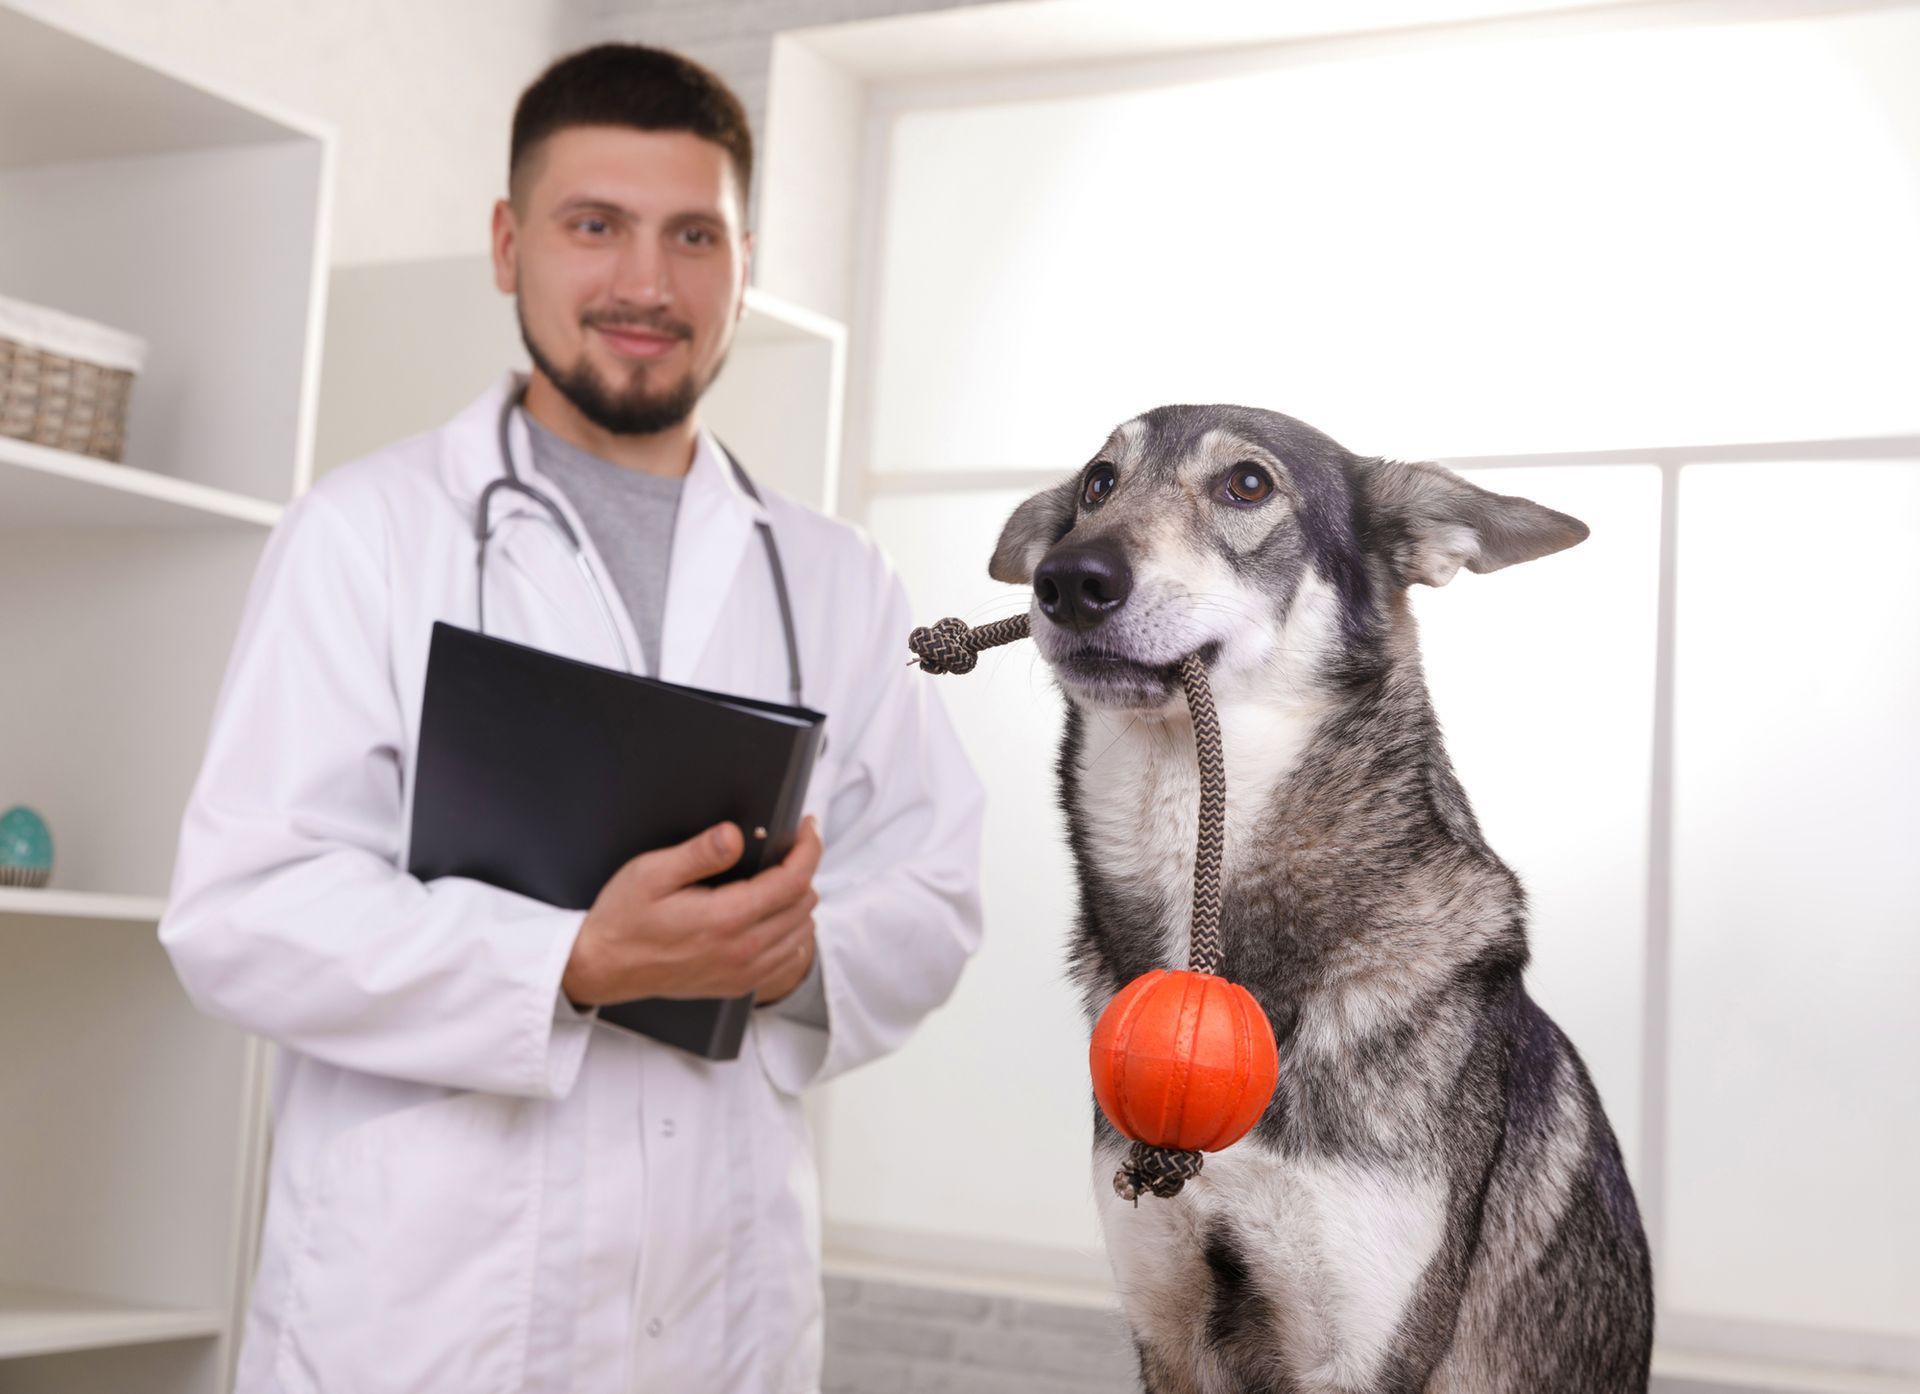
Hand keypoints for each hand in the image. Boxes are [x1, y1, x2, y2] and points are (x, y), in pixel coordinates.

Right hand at [562, 816, 821, 1006]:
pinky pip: (787, 957)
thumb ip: (699, 852)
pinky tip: (769, 914)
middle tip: (786, 847)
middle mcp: (742, 950)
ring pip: (802, 930)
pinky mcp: (739, 985)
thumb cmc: (623, 919)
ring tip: (776, 877)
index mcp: (725, 919)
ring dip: (798, 900)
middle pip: (804, 904)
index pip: (793, 881)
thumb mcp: (651, 873)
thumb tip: (734, 835)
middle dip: (802, 869)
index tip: (808, 827)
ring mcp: (743, 972)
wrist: (604, 967)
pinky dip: (790, 931)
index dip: (809, 848)